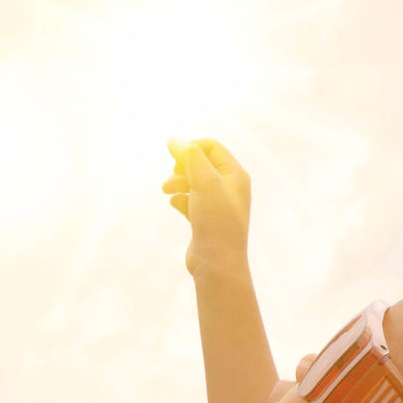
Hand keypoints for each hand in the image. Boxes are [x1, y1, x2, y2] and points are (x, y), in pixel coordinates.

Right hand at [163, 137, 250, 277]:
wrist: (218, 262)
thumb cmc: (216, 219)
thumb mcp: (204, 181)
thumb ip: (190, 157)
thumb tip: (174, 140)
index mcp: (235, 175)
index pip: (211, 147)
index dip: (191, 147)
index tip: (173, 156)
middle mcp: (230, 188)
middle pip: (201, 164)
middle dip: (182, 167)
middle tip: (170, 176)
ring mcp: (218, 205)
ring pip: (193, 183)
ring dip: (177, 183)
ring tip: (166, 191)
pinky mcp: (207, 220)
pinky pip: (191, 201)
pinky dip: (181, 199)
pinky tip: (175, 204)